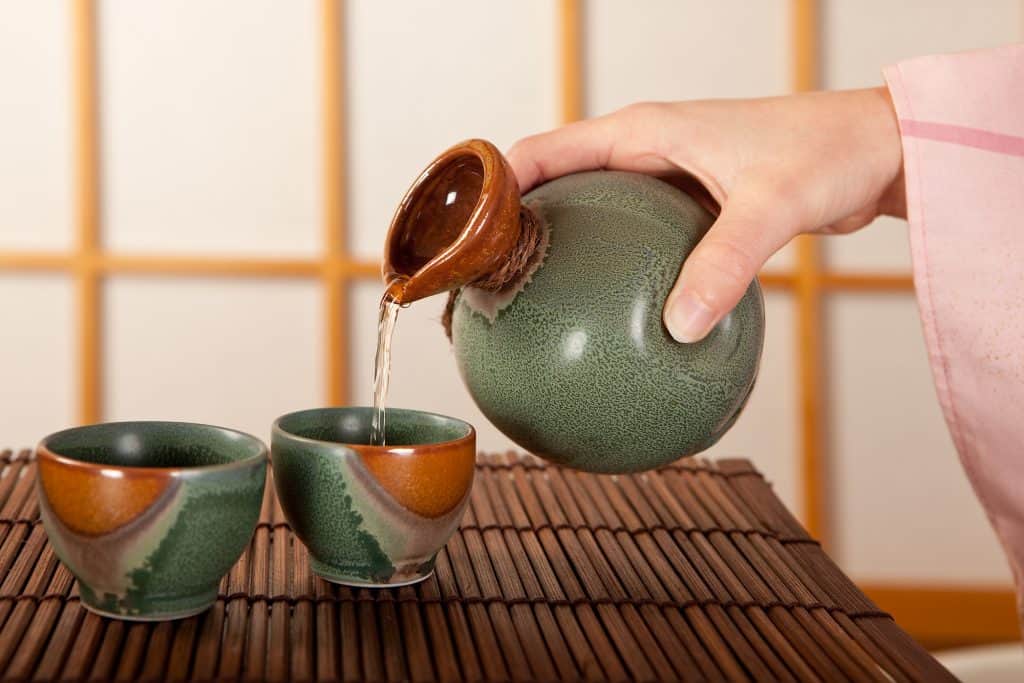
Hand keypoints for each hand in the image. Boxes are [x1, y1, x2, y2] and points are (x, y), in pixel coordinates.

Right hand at [506, 87, 905, 341]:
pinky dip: (612, 274)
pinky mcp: (689, 211)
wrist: (877, 150)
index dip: (494, 188)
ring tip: (533, 311)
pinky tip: (608, 321)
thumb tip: (676, 330)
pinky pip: (633, 244)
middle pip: (555, 187)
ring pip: (592, 219)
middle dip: (516, 231)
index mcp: (643, 132)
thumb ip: (722, 264)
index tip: (464, 241)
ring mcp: (665, 182)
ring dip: (562, 256)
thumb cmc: (826, 154)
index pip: (544, 151)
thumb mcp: (770, 208)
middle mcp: (644, 152)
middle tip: (490, 290)